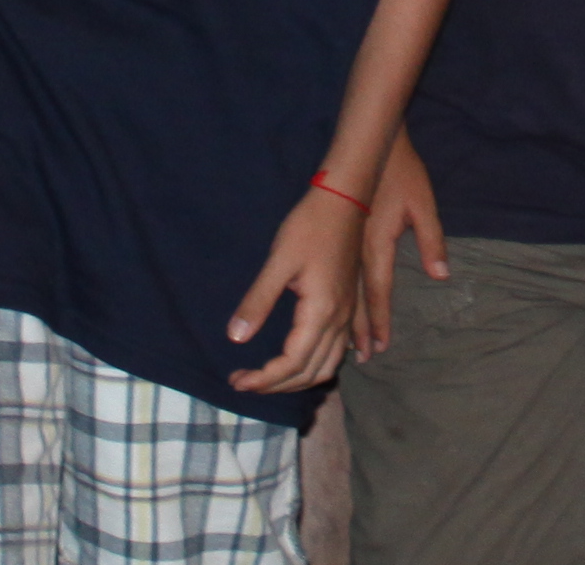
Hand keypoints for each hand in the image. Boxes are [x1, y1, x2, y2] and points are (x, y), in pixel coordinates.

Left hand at [228, 179, 369, 395]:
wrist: (345, 199)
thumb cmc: (309, 226)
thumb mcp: (278, 262)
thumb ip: (258, 301)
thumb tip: (236, 338)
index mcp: (321, 311)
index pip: (293, 363)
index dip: (265, 379)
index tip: (237, 380)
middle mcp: (339, 319)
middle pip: (311, 372)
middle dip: (276, 386)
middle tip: (244, 381)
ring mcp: (347, 314)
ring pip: (327, 366)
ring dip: (297, 380)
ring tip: (267, 378)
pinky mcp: (348, 306)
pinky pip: (336, 351)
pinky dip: (315, 366)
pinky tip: (298, 361)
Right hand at [354, 132, 449, 354]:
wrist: (370, 147)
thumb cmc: (401, 173)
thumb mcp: (423, 205)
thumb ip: (432, 240)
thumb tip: (442, 275)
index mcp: (378, 245)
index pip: (379, 292)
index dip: (379, 322)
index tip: (378, 348)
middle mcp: (358, 252)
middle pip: (356, 300)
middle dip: (359, 330)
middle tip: (360, 359)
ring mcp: (347, 246)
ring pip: (344, 292)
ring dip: (346, 318)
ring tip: (346, 344)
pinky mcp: (343, 239)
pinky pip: (340, 277)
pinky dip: (340, 298)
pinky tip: (334, 310)